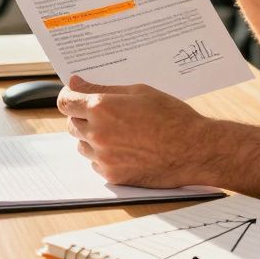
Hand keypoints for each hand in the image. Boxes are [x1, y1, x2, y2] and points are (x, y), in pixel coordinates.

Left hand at [57, 76, 209, 186]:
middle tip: (108, 114)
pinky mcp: (113, 175)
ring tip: (121, 132)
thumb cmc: (171, 116)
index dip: (70, 96)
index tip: (77, 96)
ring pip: (82, 145)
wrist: (194, 149)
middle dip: (83, 117)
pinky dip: (104, 156)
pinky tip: (126, 148)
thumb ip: (102, 87)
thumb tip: (75, 82)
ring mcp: (103, 157)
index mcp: (102, 108)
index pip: (65, 101)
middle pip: (71, 123)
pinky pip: (96, 163)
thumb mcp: (139, 91)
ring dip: (92, 137)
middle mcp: (97, 133)